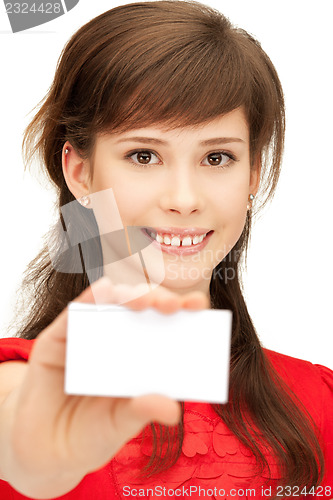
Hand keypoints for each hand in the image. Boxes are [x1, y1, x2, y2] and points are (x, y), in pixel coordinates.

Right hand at [2, 278, 208, 497]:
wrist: (44, 450)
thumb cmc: (90, 434)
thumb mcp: (120, 425)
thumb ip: (142, 412)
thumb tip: (172, 408)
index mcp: (140, 356)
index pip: (166, 325)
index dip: (182, 311)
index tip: (198, 305)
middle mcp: (117, 339)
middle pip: (142, 308)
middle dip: (158, 300)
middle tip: (171, 306)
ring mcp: (88, 335)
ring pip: (111, 303)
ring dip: (128, 296)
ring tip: (142, 302)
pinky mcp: (59, 337)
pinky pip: (75, 313)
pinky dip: (89, 299)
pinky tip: (102, 292)